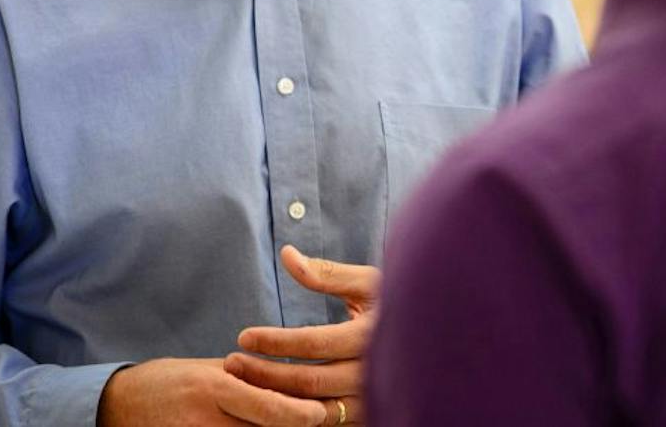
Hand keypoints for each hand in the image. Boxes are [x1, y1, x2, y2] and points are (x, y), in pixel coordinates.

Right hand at [96, 357, 326, 426]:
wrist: (120, 405)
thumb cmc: (169, 381)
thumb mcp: (208, 369)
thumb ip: (246, 376)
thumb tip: (289, 381)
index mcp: (213, 387)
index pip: (268, 407)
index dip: (300, 414)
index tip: (321, 413)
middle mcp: (206, 418)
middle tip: (319, 419)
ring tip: (291, 425)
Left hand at [225, 246, 381, 425]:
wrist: (434, 339)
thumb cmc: (394, 303)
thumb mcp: (366, 282)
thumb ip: (325, 273)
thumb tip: (286, 254)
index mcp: (371, 335)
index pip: (313, 343)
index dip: (275, 341)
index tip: (243, 337)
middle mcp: (373, 372)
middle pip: (309, 381)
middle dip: (264, 373)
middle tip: (231, 363)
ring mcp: (371, 399)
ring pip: (313, 409)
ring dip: (274, 398)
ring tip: (242, 384)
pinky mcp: (367, 415)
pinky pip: (324, 422)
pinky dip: (294, 415)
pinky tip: (270, 402)